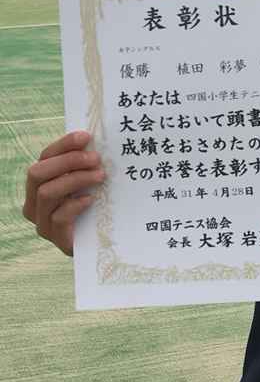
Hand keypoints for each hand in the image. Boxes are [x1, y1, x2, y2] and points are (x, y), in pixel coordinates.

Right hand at [23, 131, 104, 256]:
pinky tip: (91, 199)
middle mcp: (35, 202)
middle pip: (38, 173)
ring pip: (46, 193)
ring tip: (100, 176)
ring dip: (75, 180)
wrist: (101, 244)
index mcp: (41, 184)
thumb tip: (98, 142)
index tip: (86, 136)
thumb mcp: (90, 184)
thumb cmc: (95, 208)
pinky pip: (58, 217)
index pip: (45, 158)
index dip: (63, 145)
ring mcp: (42, 222)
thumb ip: (87, 166)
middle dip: (68, 161)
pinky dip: (74, 205)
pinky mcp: (56, 238)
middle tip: (95, 159)